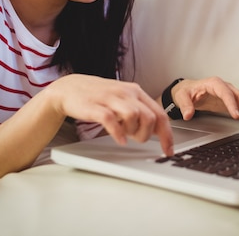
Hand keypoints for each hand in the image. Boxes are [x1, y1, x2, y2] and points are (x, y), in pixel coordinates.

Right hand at [46, 74, 173, 155]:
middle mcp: (126, 93)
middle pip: (150, 117)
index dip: (167, 134)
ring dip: (133, 131)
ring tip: (125, 134)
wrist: (70, 88)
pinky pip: (111, 120)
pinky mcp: (95, 106)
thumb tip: (157, 130)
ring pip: (134, 116)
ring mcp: (110, 98)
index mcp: (136, 92)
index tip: (168, 150)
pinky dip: (118, 132)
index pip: (160, 113)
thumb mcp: (123, 100)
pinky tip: (120, 139)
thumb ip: (139, 111)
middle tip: (136, 138)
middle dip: (147, 134)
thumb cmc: (99, 97)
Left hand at [170, 77, 238, 125]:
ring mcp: (231, 93)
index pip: (226, 93)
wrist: (189, 90)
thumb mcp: (182, 96)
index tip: (236, 115)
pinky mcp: (233, 100)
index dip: (232, 104)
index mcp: (214, 83)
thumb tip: (188, 114)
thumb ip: (185, 105)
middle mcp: (225, 87)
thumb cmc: (188, 91)